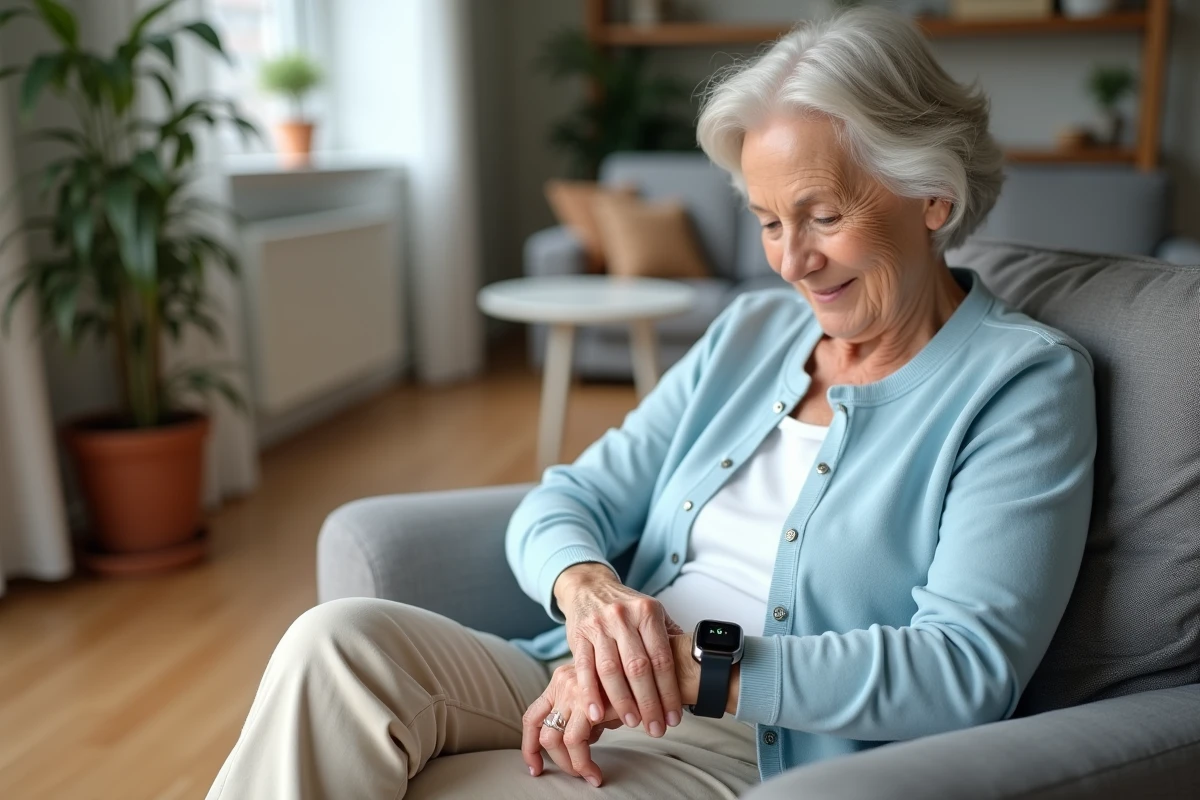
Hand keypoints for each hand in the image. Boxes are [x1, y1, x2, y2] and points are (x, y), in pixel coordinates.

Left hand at [522, 663, 622, 785]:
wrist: (648, 672)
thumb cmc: (628, 685)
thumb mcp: (600, 700)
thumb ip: (585, 718)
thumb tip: (584, 742)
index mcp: (561, 681)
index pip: (533, 717)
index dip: (530, 747)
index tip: (535, 768)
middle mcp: (562, 682)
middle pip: (543, 732)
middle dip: (557, 761)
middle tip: (576, 774)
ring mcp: (571, 691)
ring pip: (553, 739)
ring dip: (569, 765)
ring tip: (588, 775)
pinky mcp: (586, 702)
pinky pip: (574, 741)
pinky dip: (582, 763)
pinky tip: (595, 773)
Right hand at [553, 563, 684, 736]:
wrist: (589, 586)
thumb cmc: (626, 607)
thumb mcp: (651, 611)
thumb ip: (669, 636)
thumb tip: (695, 663)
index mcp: (647, 611)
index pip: (662, 658)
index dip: (669, 691)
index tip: (674, 716)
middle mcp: (623, 617)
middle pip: (638, 667)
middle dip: (649, 702)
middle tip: (656, 728)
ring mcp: (599, 626)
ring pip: (611, 670)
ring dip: (622, 702)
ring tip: (633, 723)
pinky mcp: (578, 635)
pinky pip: (584, 668)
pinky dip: (591, 693)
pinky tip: (598, 713)